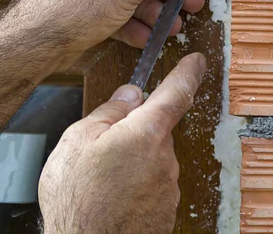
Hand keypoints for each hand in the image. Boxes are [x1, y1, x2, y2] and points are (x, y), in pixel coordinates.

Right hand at [38, 53, 206, 233]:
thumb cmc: (77, 199)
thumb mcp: (77, 140)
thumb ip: (109, 112)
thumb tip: (130, 95)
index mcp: (145, 133)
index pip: (176, 92)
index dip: (187, 72)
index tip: (196, 61)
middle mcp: (164, 159)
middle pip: (154, 130)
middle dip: (132, 132)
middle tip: (100, 149)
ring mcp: (167, 188)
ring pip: (151, 158)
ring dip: (130, 161)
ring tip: (99, 181)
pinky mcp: (164, 210)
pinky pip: (151, 184)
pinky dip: (133, 184)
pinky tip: (109, 197)